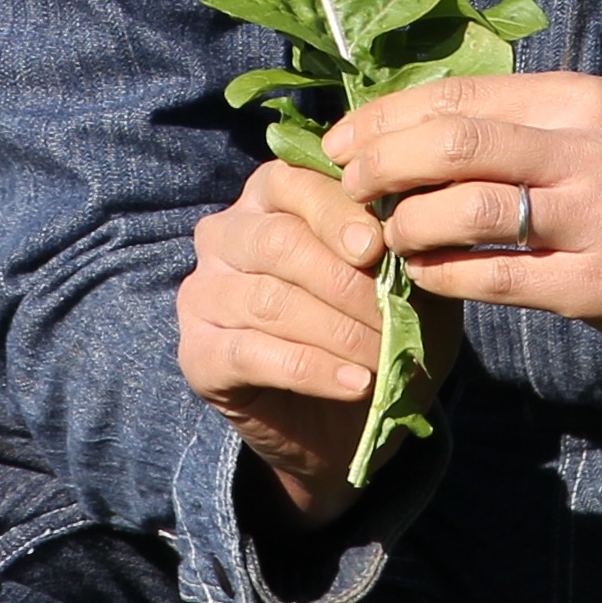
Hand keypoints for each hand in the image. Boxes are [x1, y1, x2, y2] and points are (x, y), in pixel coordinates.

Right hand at [175, 155, 448, 529]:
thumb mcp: (401, 284)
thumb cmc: (373, 329)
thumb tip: (404, 232)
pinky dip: (314, 370)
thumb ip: (398, 251)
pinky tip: (356, 384)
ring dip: (337, 332)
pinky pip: (254, 355)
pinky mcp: (198, 354)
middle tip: (393, 319)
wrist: (345, 420)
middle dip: (344, 282)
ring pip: (269, 301)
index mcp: (267, 197)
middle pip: (278, 242)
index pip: (292, 182)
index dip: (336, 213)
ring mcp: (203, 295)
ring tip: (383, 358)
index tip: (377, 248)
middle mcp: (224, 235)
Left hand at [328, 73, 601, 375]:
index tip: (339, 141)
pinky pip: (495, 276)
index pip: (457, 94)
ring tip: (382, 236)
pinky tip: (420, 275)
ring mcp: (597, 218)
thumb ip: (518, 124)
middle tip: (345, 186)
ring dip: (405, 224)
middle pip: (452, 141)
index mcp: (577, 100)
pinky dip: (442, 274)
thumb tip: (405, 128)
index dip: (384, 117)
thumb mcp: (596, 130)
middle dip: (380, 163)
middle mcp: (587, 148)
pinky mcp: (599, 285)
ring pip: (466, 209)